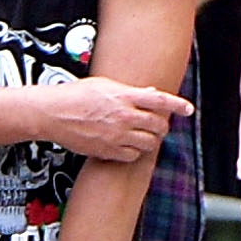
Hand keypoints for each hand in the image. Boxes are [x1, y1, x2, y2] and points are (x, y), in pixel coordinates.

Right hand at [37, 76, 186, 164]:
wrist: (52, 114)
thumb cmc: (75, 95)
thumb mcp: (104, 84)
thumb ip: (128, 91)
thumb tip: (149, 94)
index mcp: (124, 95)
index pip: (161, 100)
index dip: (178, 105)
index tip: (188, 109)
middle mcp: (124, 116)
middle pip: (158, 125)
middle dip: (162, 126)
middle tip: (157, 126)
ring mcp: (117, 135)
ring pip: (149, 143)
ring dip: (150, 140)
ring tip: (142, 136)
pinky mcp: (108, 150)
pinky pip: (132, 156)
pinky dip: (134, 152)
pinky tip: (127, 146)